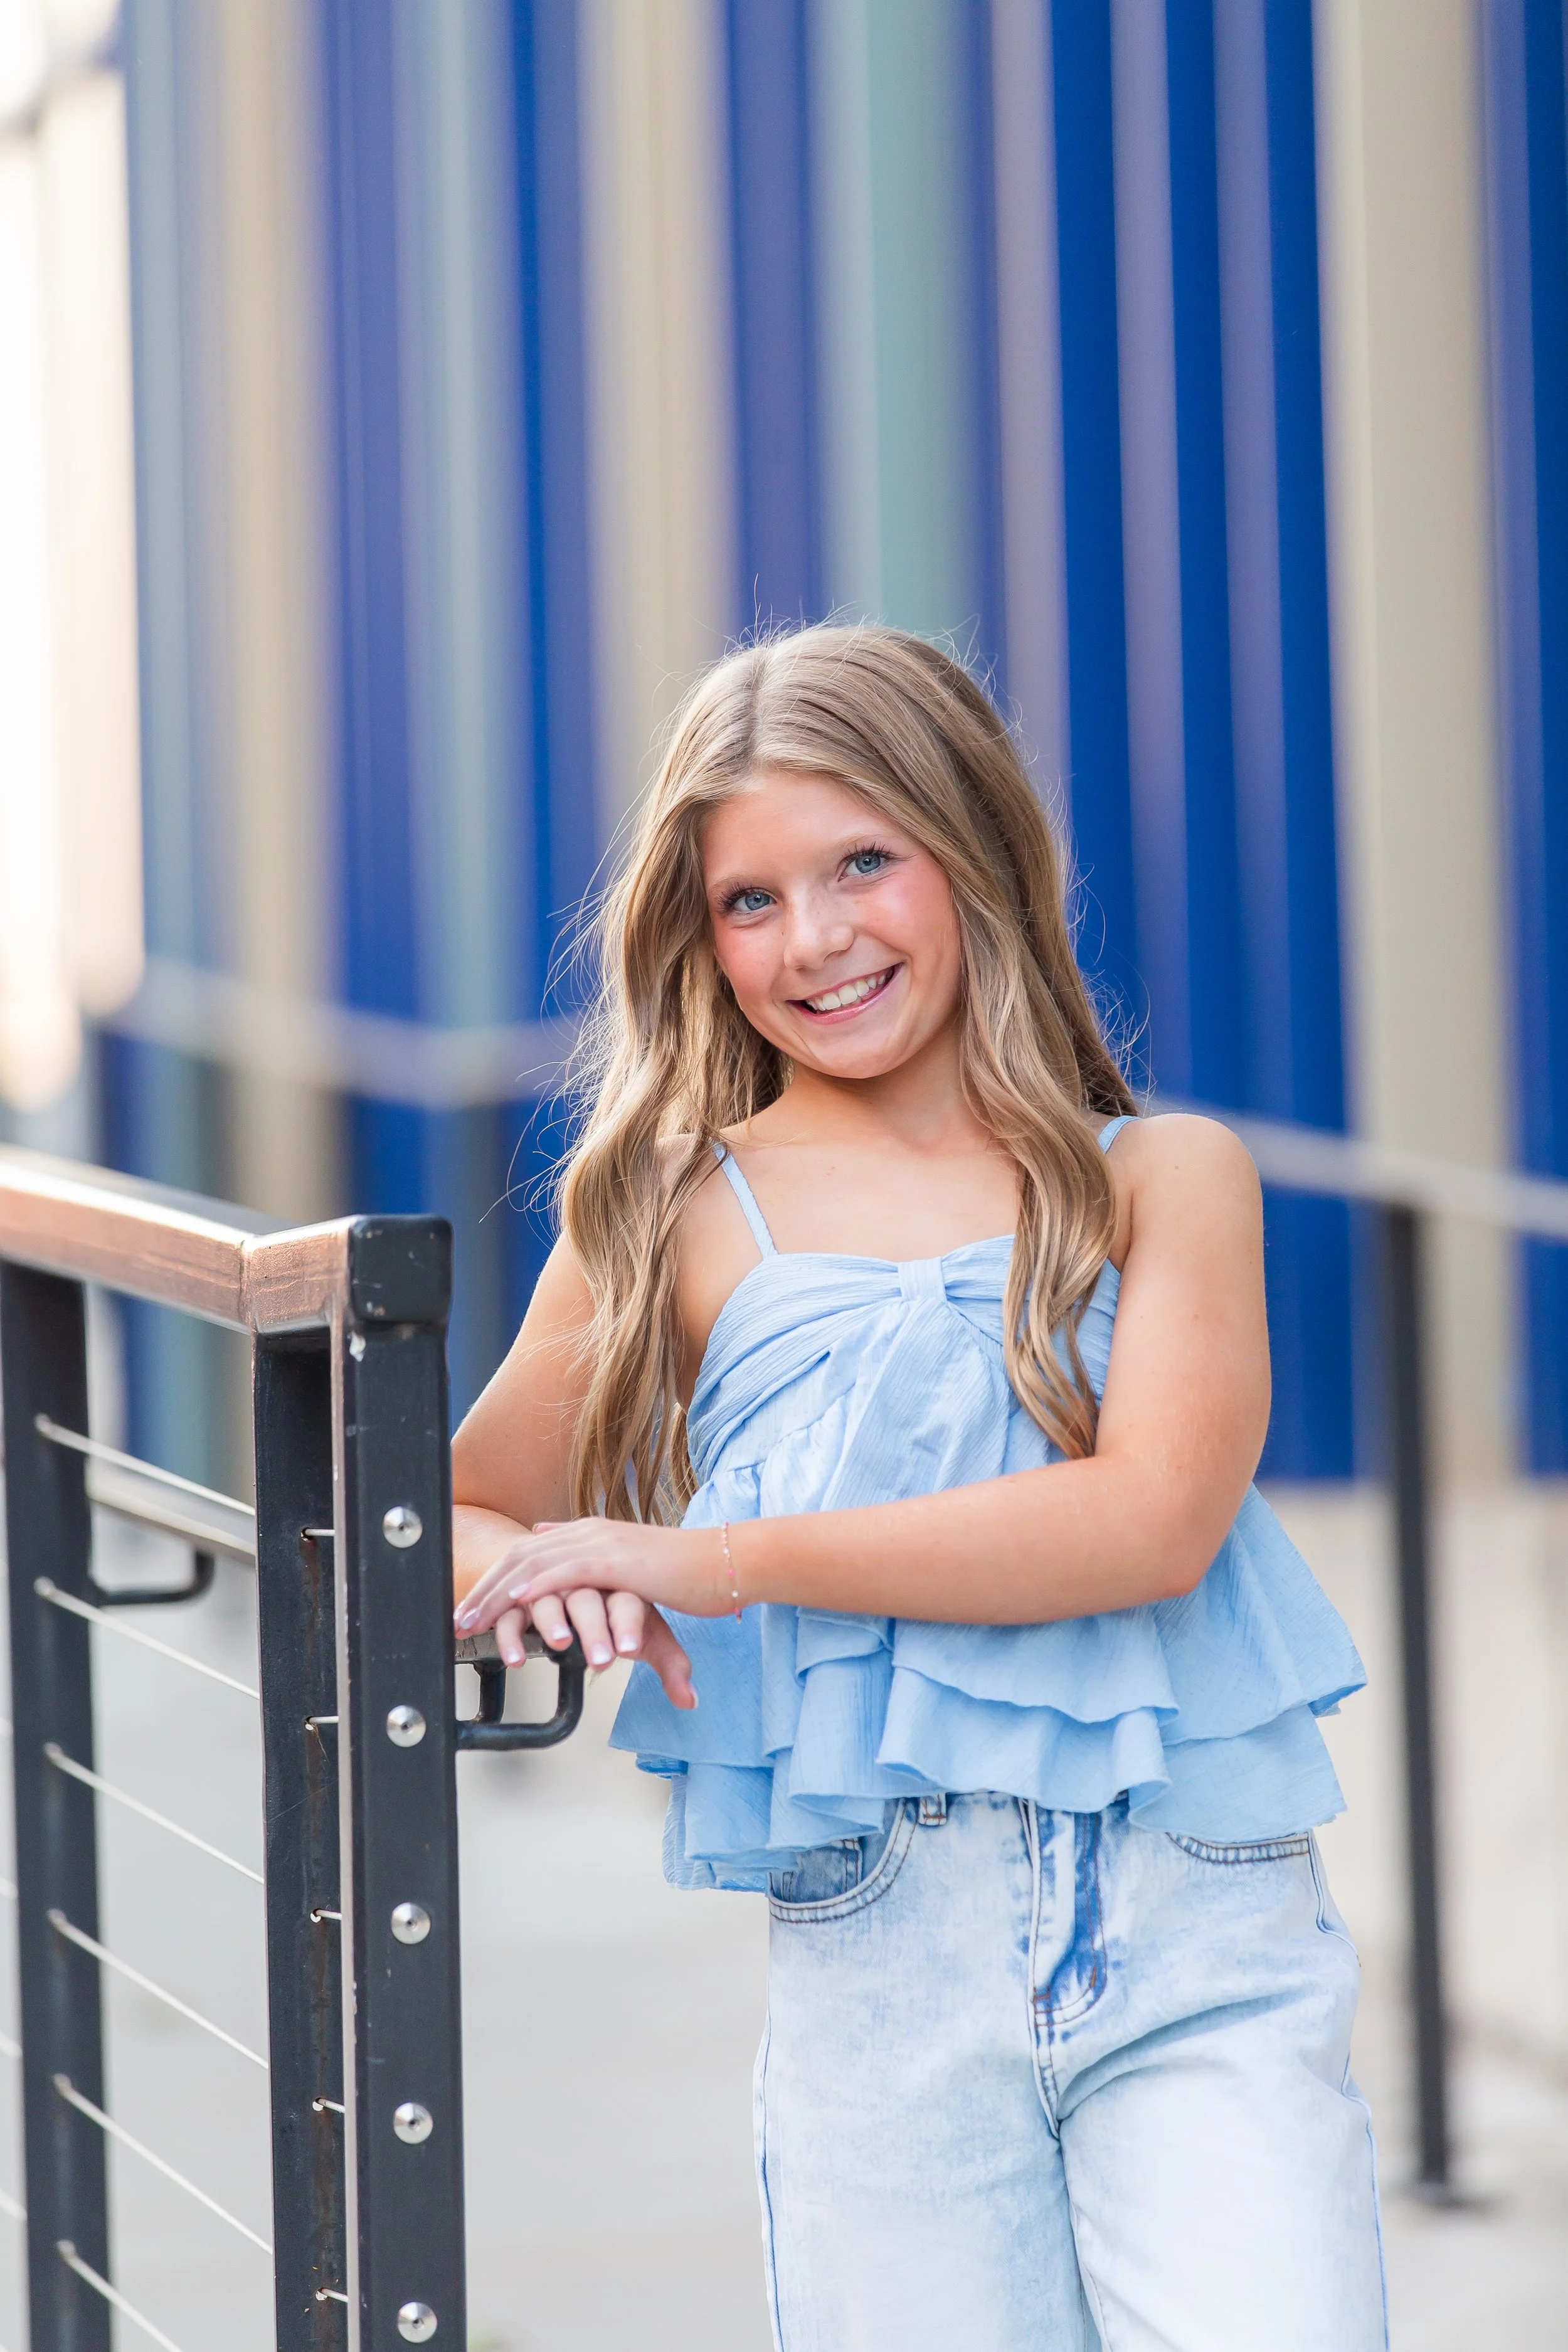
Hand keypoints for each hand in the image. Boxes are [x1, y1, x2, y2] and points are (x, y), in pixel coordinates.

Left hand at [457, 1519, 721, 1709]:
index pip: (528, 1555)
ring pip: (533, 1566)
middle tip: (455, 1620)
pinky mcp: (617, 1561)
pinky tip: (515, 1606)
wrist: (728, 1562)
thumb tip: (562, 1555)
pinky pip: (566, 1573)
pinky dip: (535, 1589)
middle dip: (482, 1590)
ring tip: (470, 1621)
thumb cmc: (688, 1575)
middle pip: (518, 1558)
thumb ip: (597, 1564)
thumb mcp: (634, 1570)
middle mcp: (589, 1533)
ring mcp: (601, 1543)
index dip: (494, 1580)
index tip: (470, 1608)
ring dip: (496, 1595)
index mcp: (590, 1535)